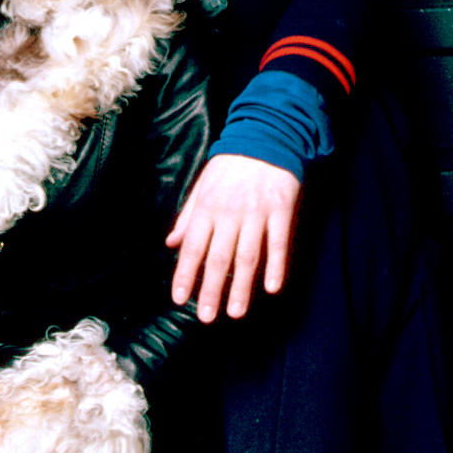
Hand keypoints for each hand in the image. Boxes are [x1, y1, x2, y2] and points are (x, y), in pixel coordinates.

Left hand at [165, 155, 301, 321]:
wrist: (266, 135)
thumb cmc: (230, 164)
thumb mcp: (202, 186)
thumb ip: (187, 217)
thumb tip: (171, 243)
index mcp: (206, 208)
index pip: (192, 248)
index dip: (185, 274)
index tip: (180, 298)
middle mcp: (229, 213)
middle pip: (218, 258)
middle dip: (211, 290)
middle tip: (207, 317)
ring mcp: (256, 213)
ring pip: (247, 256)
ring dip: (241, 286)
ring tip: (235, 312)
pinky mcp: (281, 210)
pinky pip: (278, 243)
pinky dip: (276, 266)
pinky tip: (271, 288)